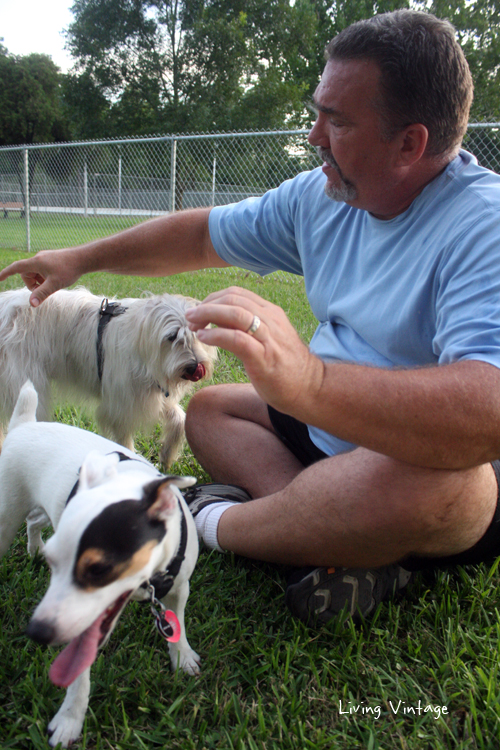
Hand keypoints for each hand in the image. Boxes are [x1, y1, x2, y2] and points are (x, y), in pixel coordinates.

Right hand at [0, 249, 82, 305]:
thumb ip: (42, 293)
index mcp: (35, 262)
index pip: (16, 267)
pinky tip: (56, 280)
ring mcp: (44, 258)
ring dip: (39, 281)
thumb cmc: (69, 270)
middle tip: (45, 290)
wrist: (83, 259)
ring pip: (35, 273)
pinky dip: (45, 277)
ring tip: (52, 285)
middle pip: (26, 274)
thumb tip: (32, 304)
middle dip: (32, 284)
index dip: (6, 273)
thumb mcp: (55, 284)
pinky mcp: (51, 259)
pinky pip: (42, 270)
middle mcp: (38, 258)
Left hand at [185, 286, 323, 415]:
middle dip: (207, 305)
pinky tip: (204, 338)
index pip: (238, 294)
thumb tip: (219, 321)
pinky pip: (236, 339)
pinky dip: (216, 335)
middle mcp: (271, 320)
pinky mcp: (264, 358)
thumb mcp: (270, 338)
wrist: (311, 388)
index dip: (214, 298)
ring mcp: (268, 338)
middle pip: (233, 299)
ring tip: (193, 324)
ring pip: (235, 314)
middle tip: (191, 317)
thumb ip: (249, 327)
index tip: (200, 311)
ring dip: (208, 315)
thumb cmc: (287, 366)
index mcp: (271, 313)